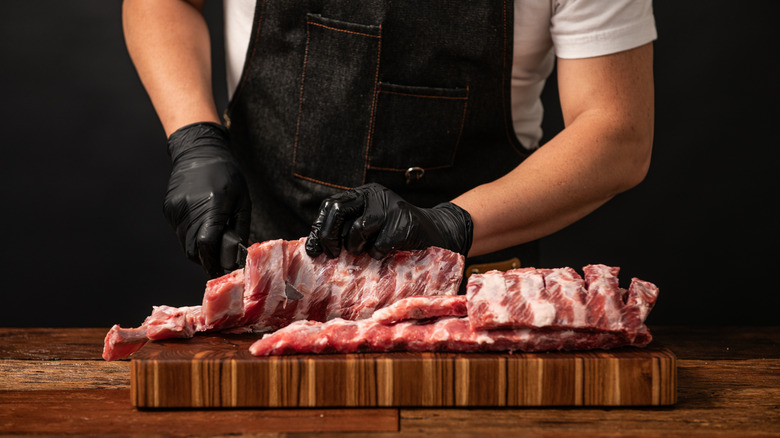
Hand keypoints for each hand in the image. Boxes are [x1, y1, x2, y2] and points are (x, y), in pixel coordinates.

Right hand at [163, 122, 250, 276]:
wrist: (200, 152)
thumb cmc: (227, 176)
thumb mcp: (242, 201)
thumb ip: (239, 229)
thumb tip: (237, 256)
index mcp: (212, 205)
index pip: (206, 244)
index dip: (213, 261)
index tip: (220, 271)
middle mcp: (190, 208)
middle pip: (193, 249)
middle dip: (206, 259)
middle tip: (218, 260)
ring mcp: (176, 208)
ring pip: (184, 243)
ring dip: (198, 249)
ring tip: (211, 241)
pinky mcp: (168, 208)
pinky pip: (179, 232)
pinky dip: (190, 235)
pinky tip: (200, 224)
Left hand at [305, 183, 472, 258]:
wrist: (436, 232)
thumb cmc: (396, 234)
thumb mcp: (370, 226)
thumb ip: (347, 229)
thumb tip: (314, 247)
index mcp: (362, 194)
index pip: (331, 205)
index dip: (319, 228)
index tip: (314, 251)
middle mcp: (374, 194)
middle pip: (338, 210)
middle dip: (330, 236)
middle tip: (333, 254)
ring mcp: (390, 206)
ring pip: (358, 228)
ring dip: (357, 247)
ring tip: (366, 252)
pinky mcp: (404, 222)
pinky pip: (379, 245)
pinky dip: (379, 254)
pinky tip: (387, 252)